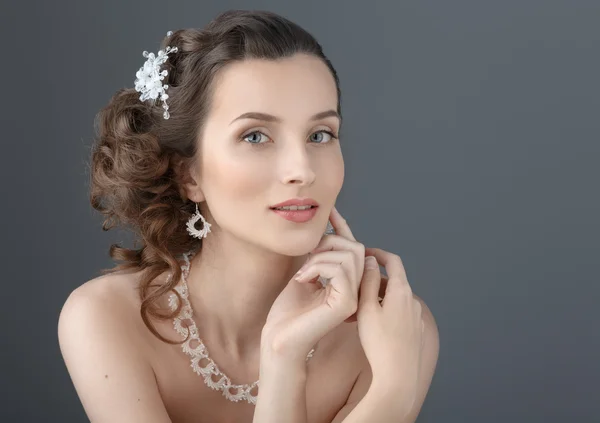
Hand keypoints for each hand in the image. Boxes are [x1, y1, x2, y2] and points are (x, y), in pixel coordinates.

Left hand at [261, 206, 364, 362]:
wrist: (278, 338)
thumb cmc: (287, 311)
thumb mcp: (304, 273)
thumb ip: (319, 256)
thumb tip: (325, 230)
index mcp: (346, 282)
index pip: (351, 248)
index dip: (342, 226)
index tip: (331, 208)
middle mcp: (355, 289)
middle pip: (355, 247)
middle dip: (329, 242)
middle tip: (307, 256)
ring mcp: (354, 297)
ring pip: (349, 254)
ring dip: (319, 257)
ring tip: (303, 273)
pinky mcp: (347, 302)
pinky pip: (341, 268)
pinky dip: (317, 267)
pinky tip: (303, 279)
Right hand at [356, 247, 424, 400]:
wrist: (398, 376)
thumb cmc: (379, 342)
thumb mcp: (366, 308)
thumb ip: (367, 281)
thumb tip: (369, 261)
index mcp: (401, 291)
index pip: (393, 261)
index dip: (378, 253)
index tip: (364, 253)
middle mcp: (412, 301)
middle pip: (392, 282)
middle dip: (372, 281)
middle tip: (351, 289)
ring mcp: (416, 318)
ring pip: (393, 300)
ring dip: (376, 299)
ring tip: (355, 312)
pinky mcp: (415, 333)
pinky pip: (399, 315)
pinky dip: (384, 313)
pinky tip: (370, 326)